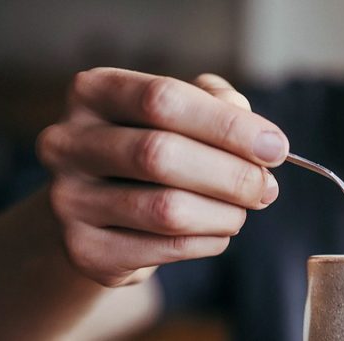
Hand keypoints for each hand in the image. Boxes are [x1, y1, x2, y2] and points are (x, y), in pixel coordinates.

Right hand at [37, 68, 286, 286]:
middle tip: (268, 188)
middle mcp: (67, 142)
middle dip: (231, 174)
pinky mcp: (84, 250)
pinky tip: (218, 231)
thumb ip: (221, 108)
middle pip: (160, 154)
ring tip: (244, 210)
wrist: (104, 210)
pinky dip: (208, 241)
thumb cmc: (155, 146)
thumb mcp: (185, 113)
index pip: (163, 98)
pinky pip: (164, 248)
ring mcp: (68, 199)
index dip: (227, 125)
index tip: (276, 147)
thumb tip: (261, 141)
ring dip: (224, 213)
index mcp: (93, 92)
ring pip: (165, 209)